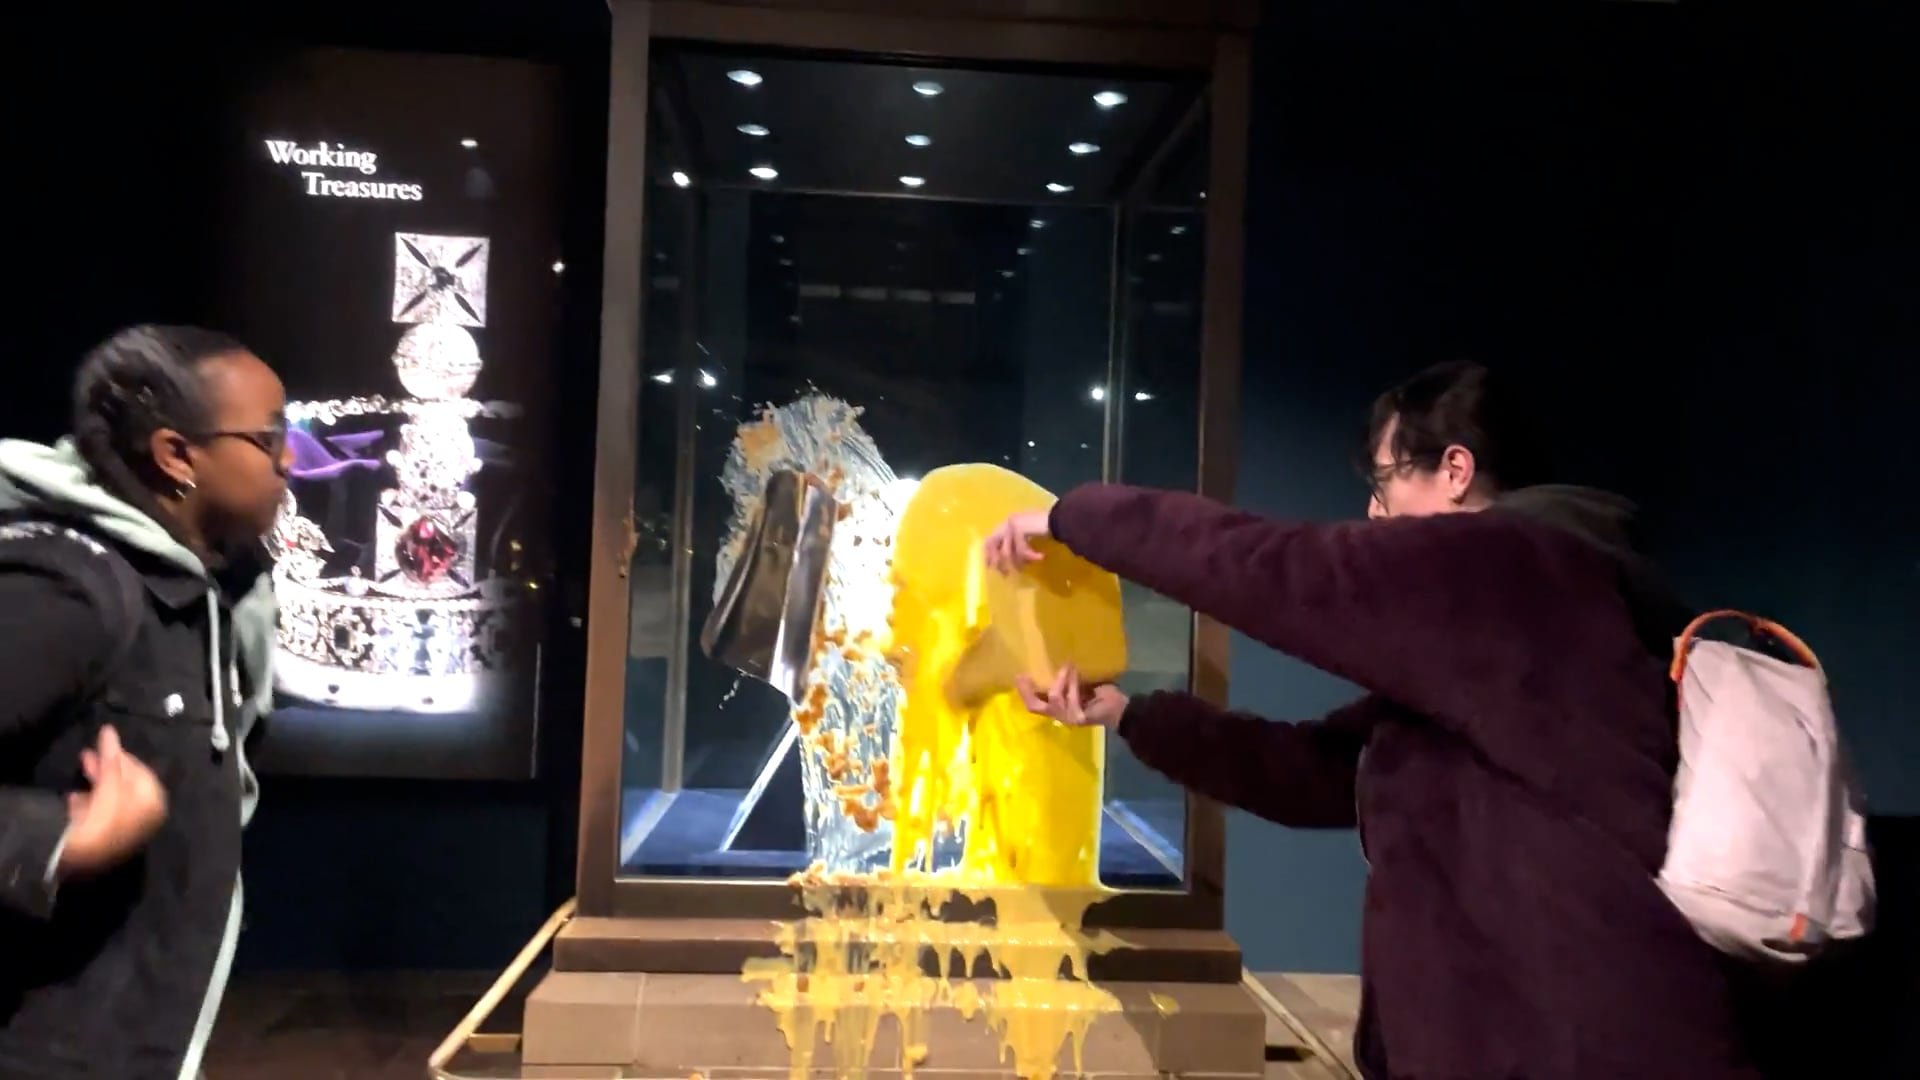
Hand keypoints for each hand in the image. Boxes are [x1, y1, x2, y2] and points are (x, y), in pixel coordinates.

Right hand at [59, 726, 167, 878]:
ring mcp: (123, 829)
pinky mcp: (102, 838)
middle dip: (109, 767)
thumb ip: (112, 758)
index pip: (143, 774)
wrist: (79, 857)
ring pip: (111, 798)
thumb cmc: (104, 816)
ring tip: (82, 765)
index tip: (108, 746)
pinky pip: (98, 814)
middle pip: (127, 785)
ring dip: (97, 780)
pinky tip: (75, 796)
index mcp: (153, 806)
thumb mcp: (110, 783)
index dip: (125, 758)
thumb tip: (110, 731)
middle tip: (89, 754)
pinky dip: (88, 802)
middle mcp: (143, 818)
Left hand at [983, 508, 1052, 573]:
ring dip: (1017, 562)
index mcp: (1007, 523)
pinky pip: (1021, 549)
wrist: (1060, 518)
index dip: (989, 554)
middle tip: (1004, 574)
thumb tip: (1011, 566)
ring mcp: (1011, 524)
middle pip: (992, 543)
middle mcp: (1006, 522)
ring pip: (1007, 551)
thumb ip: (1017, 548)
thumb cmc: (1046, 529)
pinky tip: (1040, 557)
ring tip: (1025, 568)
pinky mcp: (1019, 528)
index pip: (990, 540)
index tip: (992, 568)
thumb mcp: (1027, 540)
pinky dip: (1030, 555)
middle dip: (997, 559)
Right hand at [1016, 665, 1129, 728]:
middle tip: (1025, 675)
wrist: (1119, 707)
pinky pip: (1070, 699)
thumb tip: (1049, 663)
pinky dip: (1073, 684)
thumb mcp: (1076, 683)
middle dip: (1027, 691)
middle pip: (1035, 707)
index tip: (1019, 675)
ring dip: (1061, 680)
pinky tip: (1077, 673)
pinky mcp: (1078, 718)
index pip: (1034, 703)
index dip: (1024, 691)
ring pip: (1054, 698)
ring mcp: (1068, 718)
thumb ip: (1063, 680)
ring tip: (1069, 667)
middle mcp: (1059, 715)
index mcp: (1057, 708)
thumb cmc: (1098, 693)